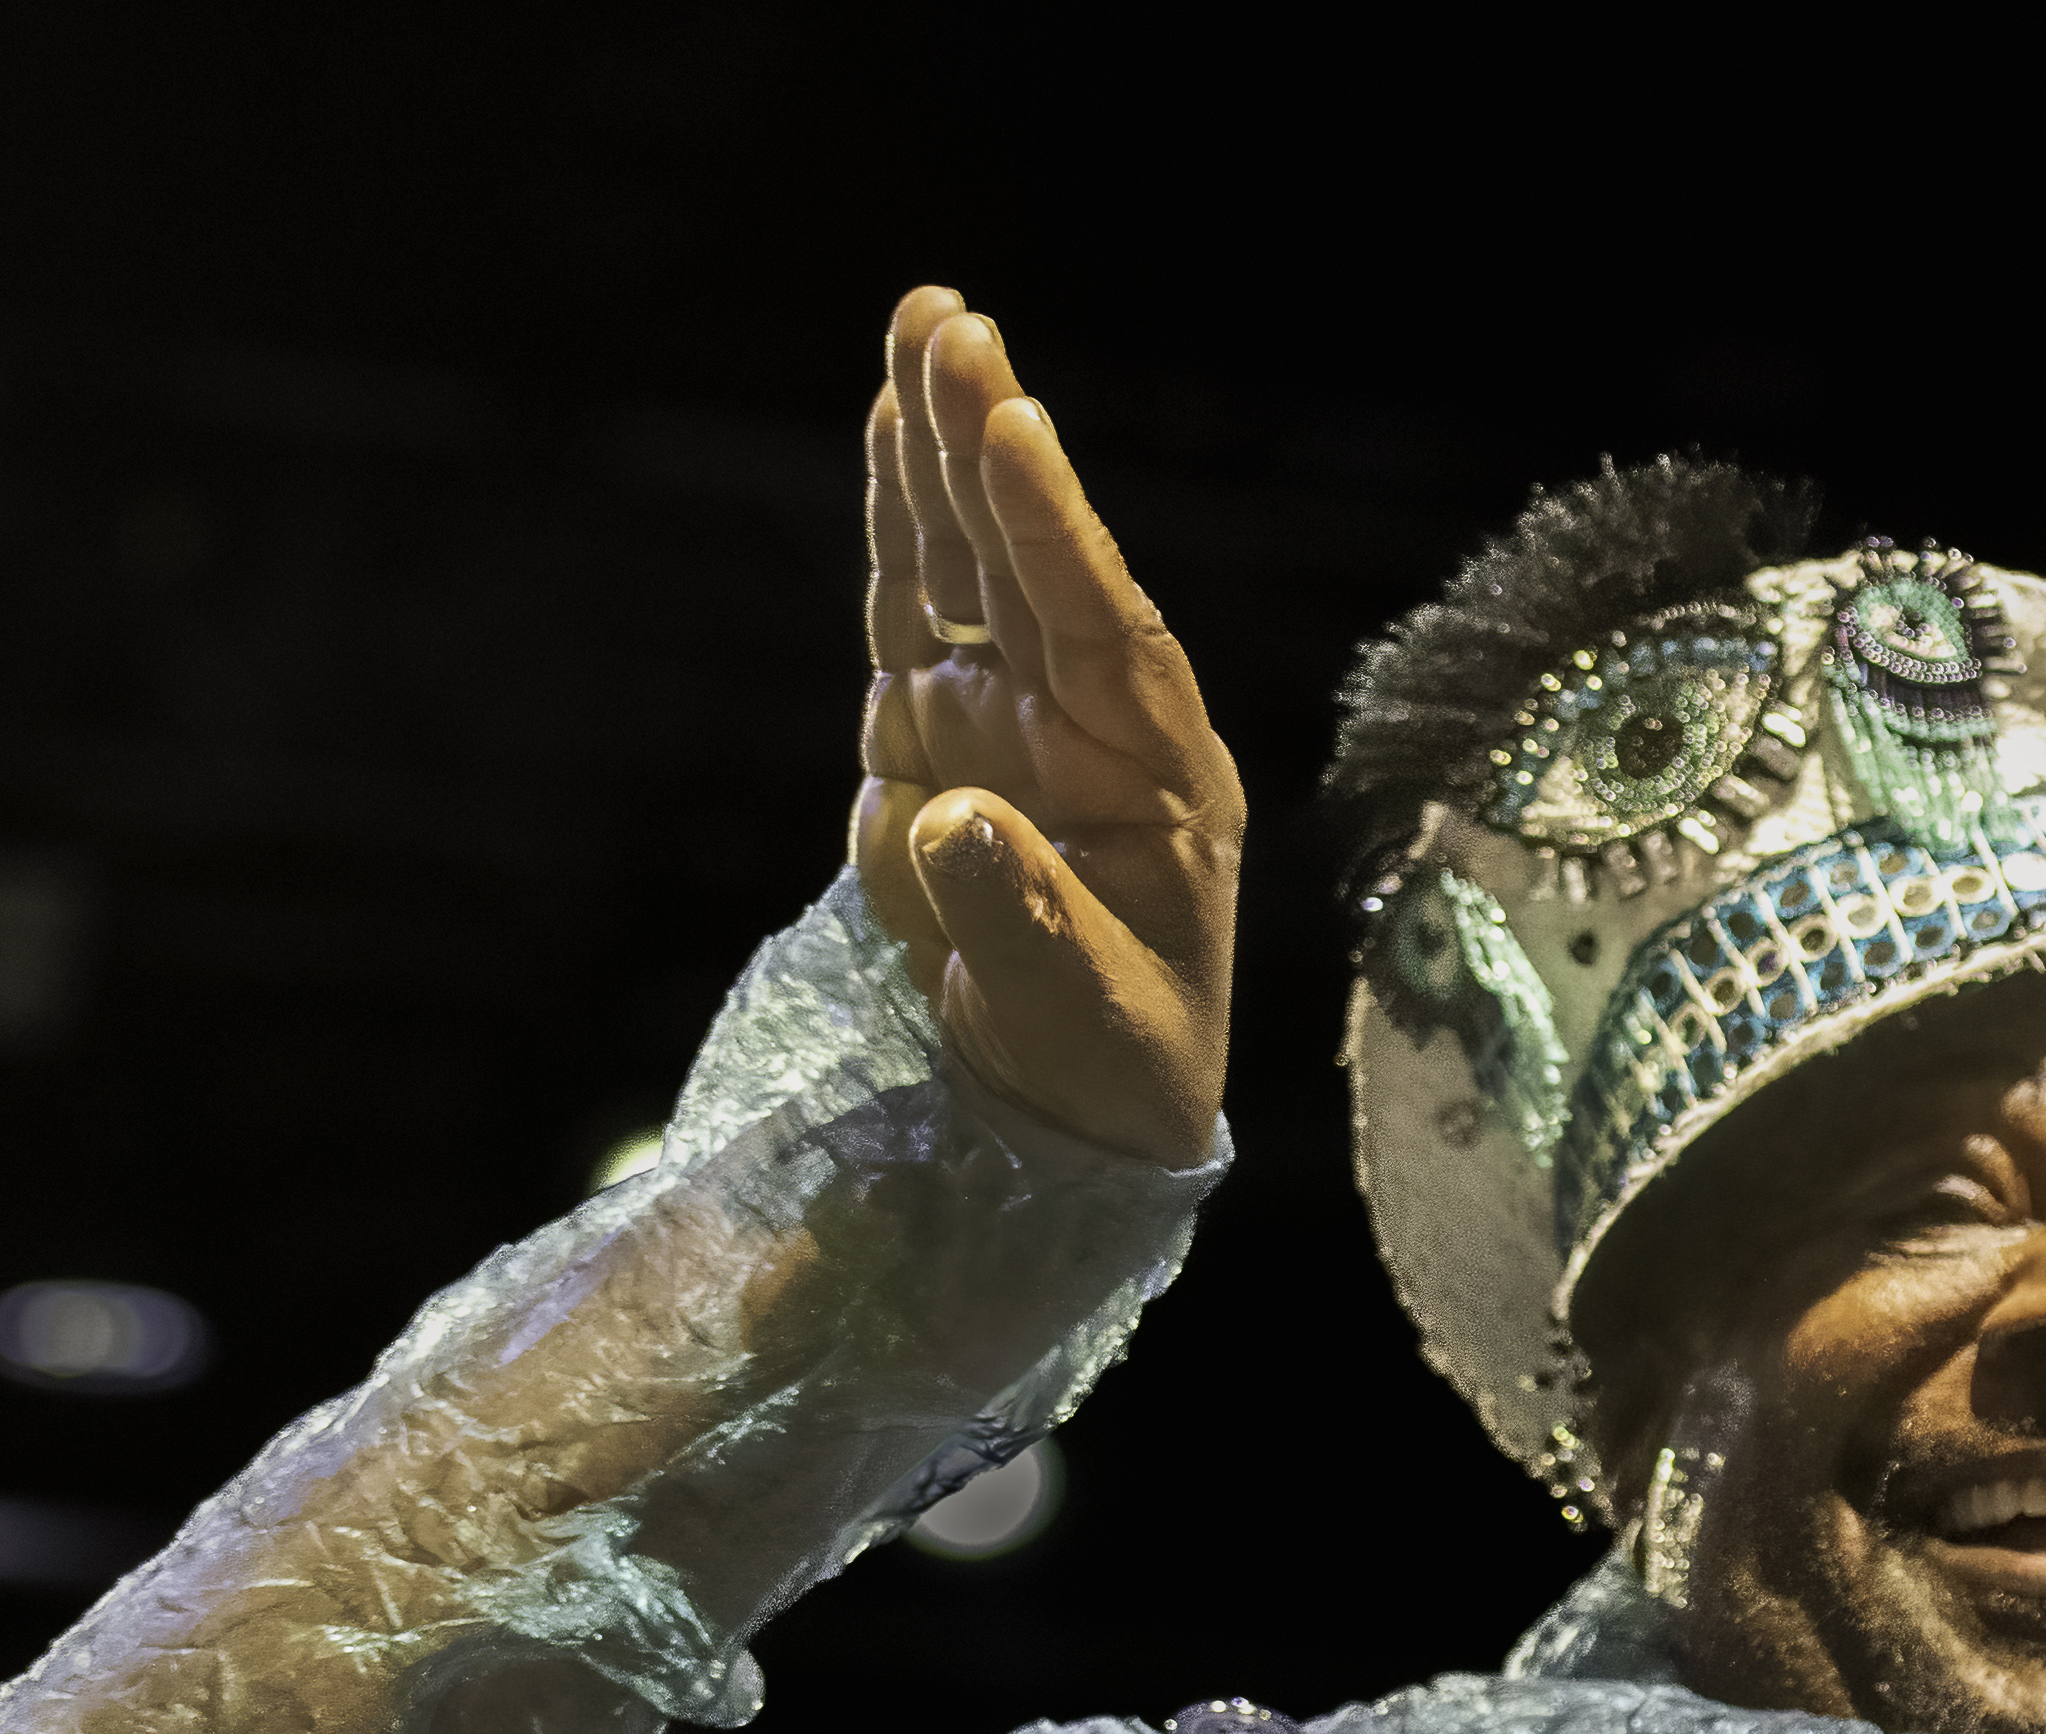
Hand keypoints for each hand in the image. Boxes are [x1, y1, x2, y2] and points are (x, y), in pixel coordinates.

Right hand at [850, 288, 1242, 1170]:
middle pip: (1031, 563)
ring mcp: (1009, 717)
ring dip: (938, 449)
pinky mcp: (937, 735)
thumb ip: (1022, 920)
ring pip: (968, 563)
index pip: (1101, 632)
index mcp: (1158, 779)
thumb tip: (948, 820)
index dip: (1053, 531)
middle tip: (948, 319)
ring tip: (922, 326)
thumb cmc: (1112, 1063)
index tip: (1011, 423)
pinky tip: (887, 426)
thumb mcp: (1082, 1015)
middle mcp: (1088, 724)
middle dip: (986, 440)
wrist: (1074, 1102)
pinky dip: (899, 519)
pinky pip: (915, 606)